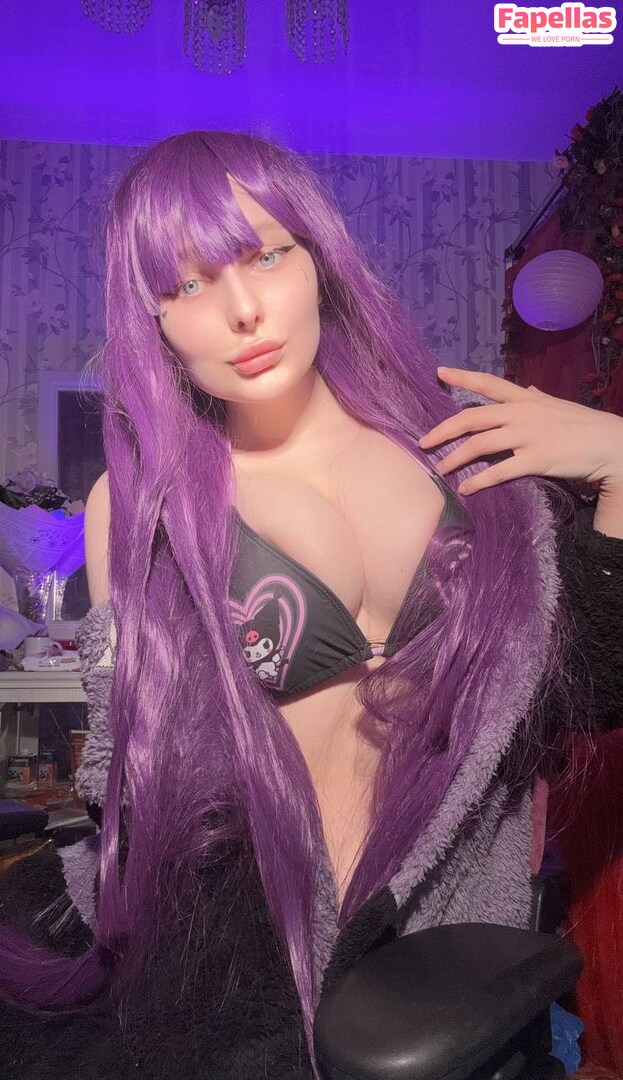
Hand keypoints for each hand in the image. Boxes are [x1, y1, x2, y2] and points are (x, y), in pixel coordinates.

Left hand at [418, 367, 622, 495]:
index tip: (438, 373)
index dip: (461, 377)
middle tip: (423, 442)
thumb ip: (536, 398)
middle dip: (443, 430)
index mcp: (525, 399)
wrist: (610, 444)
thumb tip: (525, 389)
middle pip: (472, 418)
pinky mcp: (536, 460)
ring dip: (455, 458)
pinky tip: (466, 488)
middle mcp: (522, 413)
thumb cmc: (583, 425)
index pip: (488, 383)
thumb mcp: (556, 405)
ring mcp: (528, 436)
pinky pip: (500, 471)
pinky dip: (479, 481)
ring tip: (439, 469)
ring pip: (479, 445)